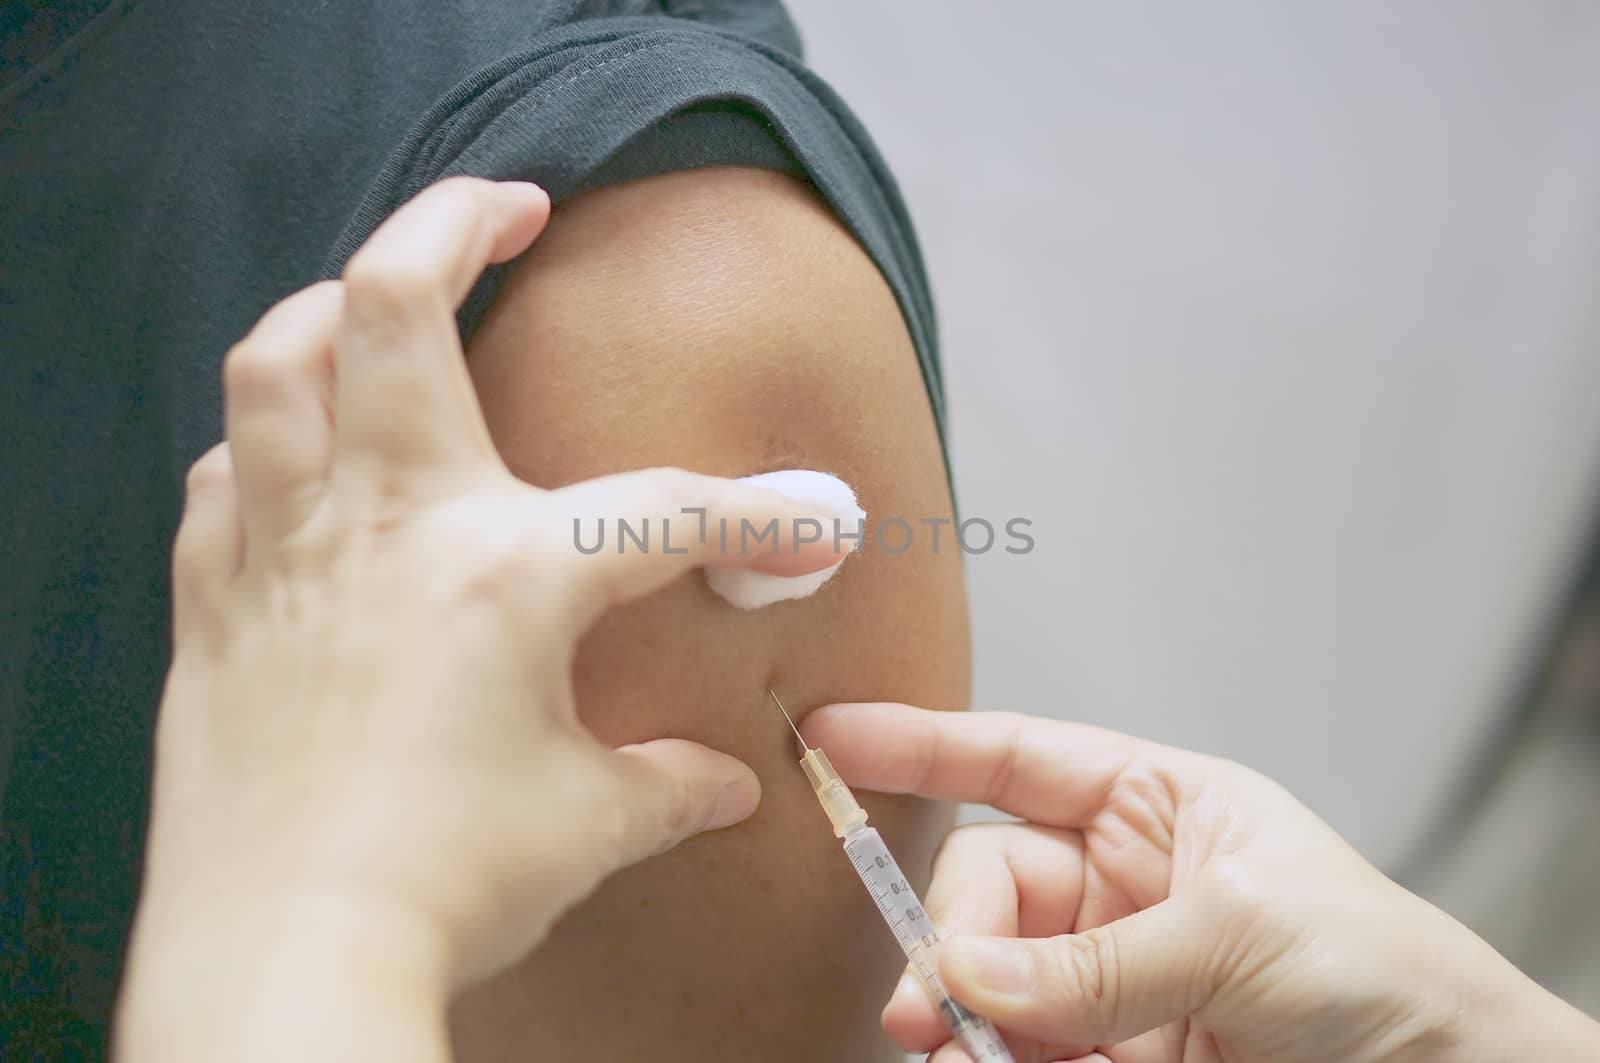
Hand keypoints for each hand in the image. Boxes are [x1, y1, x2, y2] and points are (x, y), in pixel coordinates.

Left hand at [118, 178, 843, 1060]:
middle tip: (511, 206)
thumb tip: (726, 785)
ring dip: (333, 307)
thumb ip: (666, 785)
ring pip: (281, 359)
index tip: (814, 525)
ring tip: (380, 300)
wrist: (287, 959)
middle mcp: (394, 527)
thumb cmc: (446, 886)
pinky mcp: (220, 605)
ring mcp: (292, 552)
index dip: (761, 516)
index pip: (669, 513)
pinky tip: (296, 460)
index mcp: (509, 573)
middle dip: (460, 221)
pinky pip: (223, 477)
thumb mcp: (588, 828)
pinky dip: (262, 447)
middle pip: (399, 303)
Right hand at [804, 703, 1599, 1062]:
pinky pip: (1020, 1047)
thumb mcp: (1239, 934)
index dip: (920, 744)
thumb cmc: (1380, 966)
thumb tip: (965, 974)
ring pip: (990, 978)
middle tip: (933, 1002)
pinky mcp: (1109, 1052)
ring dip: (962, 1015)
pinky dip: (998, 1059)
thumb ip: (1097, 962)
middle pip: (986, 887)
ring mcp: (1108, 973)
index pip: (1014, 759)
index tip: (828, 737)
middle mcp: (1118, 882)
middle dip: (949, 936)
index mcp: (1153, 805)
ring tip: (955, 1050)